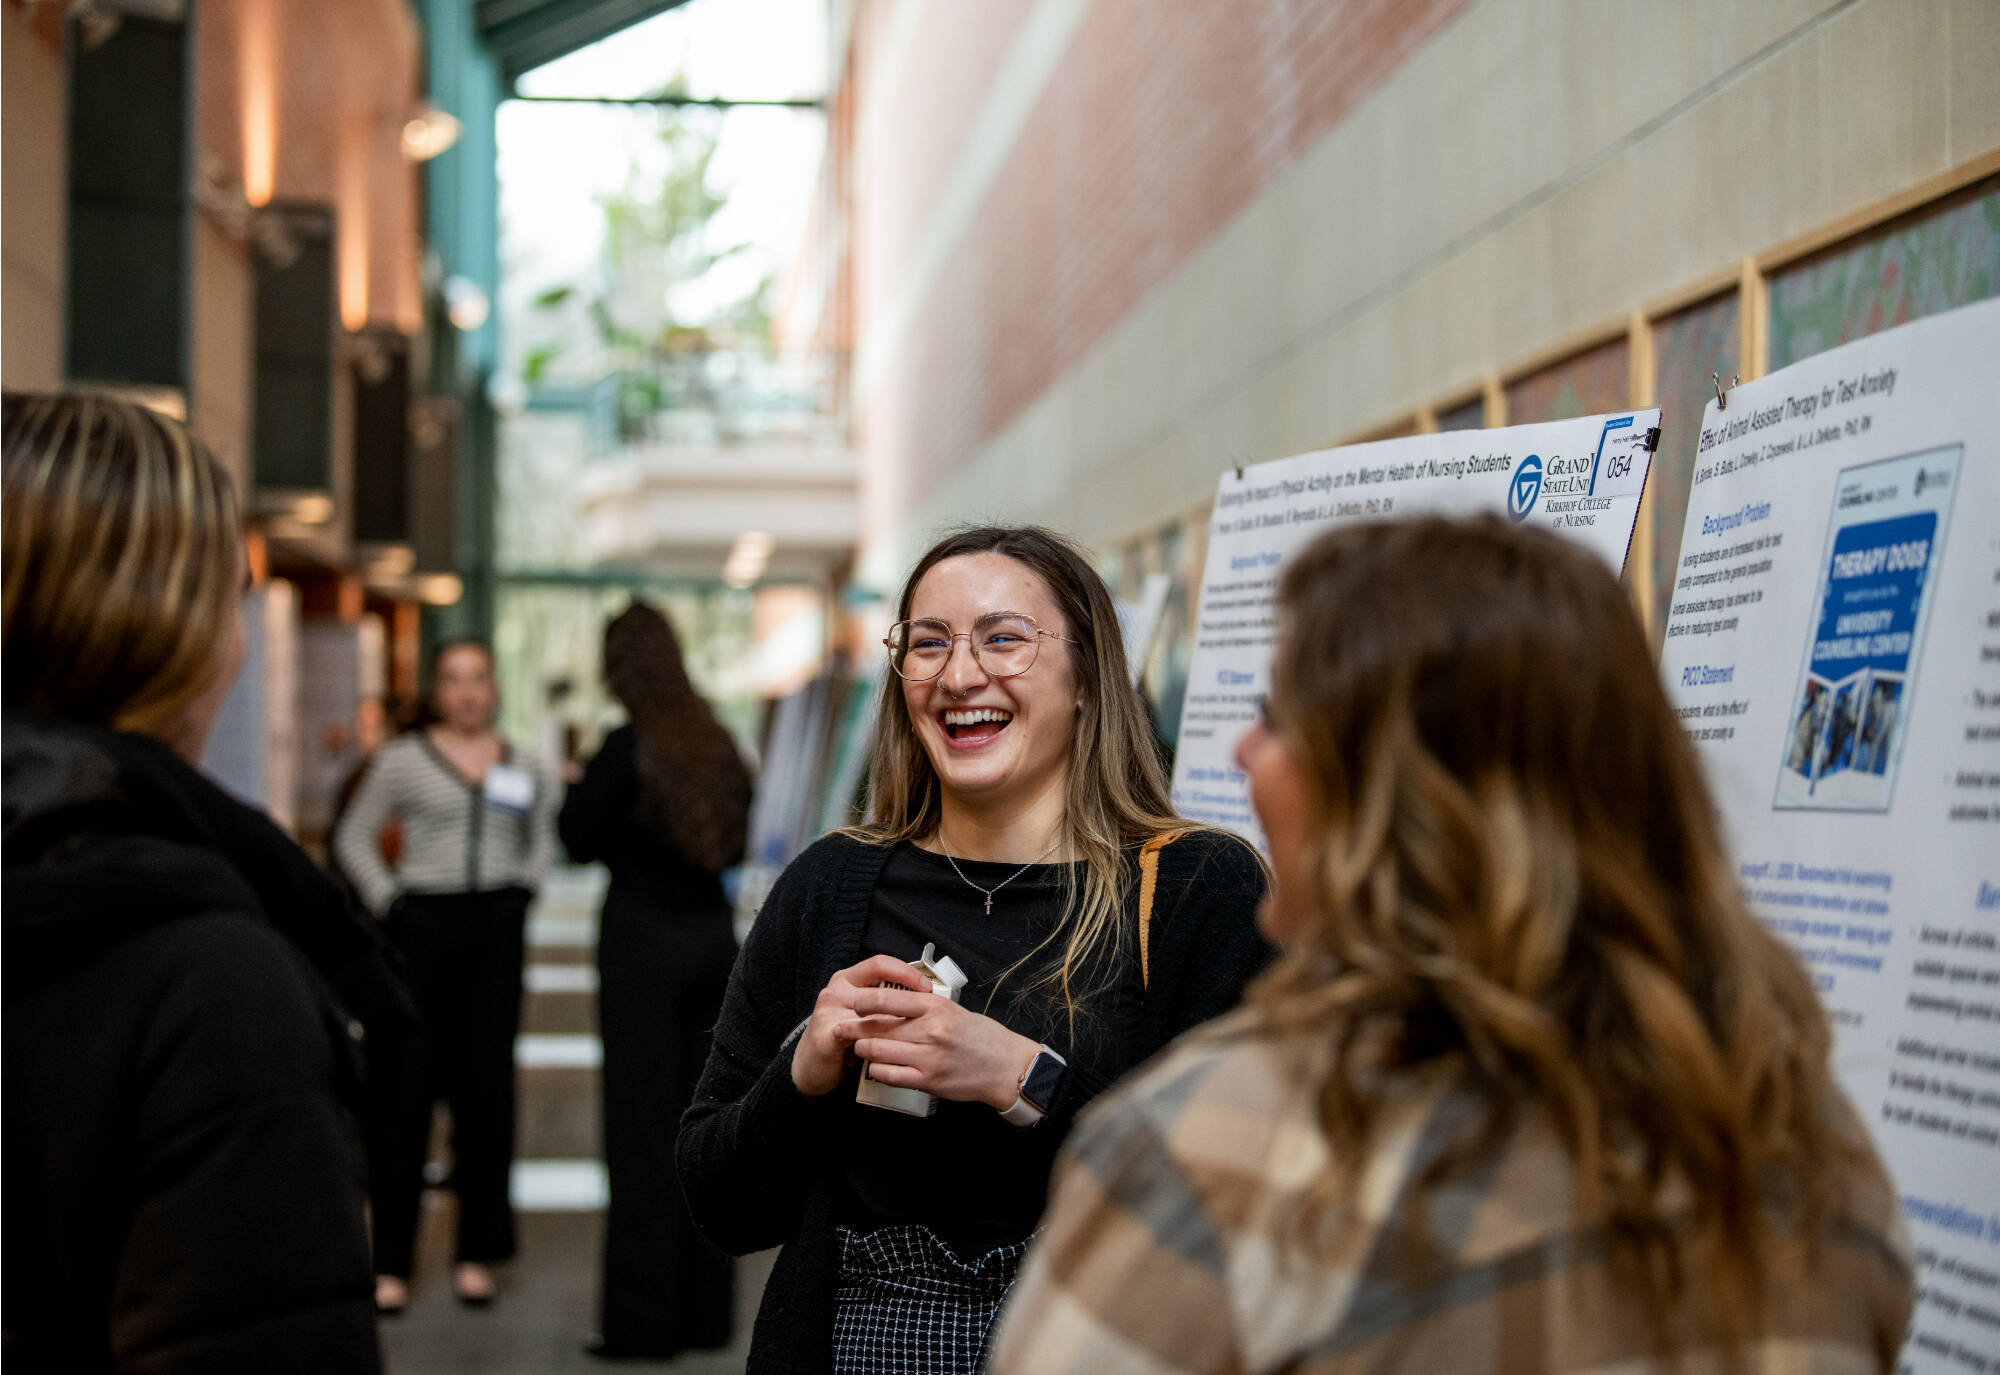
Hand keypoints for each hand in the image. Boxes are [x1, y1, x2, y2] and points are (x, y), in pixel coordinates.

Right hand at [791, 955, 932, 1096]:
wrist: (812, 1065)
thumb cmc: (843, 1037)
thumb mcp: (862, 1012)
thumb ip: (883, 1001)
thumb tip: (923, 997)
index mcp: (847, 979)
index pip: (880, 964)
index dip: (905, 972)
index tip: (926, 987)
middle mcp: (836, 991)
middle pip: (878, 992)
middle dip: (907, 1005)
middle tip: (929, 1016)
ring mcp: (828, 1012)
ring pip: (872, 1018)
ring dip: (897, 1028)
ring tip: (918, 1036)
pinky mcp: (826, 1035)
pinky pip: (861, 1038)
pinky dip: (881, 1045)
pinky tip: (896, 1052)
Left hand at [842, 985, 1041, 1111]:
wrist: (1004, 1066)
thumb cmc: (979, 1036)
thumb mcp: (954, 1010)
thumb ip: (924, 1005)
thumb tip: (892, 1001)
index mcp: (935, 1007)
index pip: (888, 999)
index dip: (863, 1001)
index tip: (852, 1002)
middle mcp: (930, 1030)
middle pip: (878, 1026)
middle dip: (855, 1027)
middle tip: (842, 1027)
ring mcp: (928, 1057)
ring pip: (879, 1051)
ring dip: (864, 1049)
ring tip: (860, 1047)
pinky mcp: (928, 1080)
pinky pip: (889, 1075)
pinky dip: (877, 1070)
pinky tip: (875, 1066)